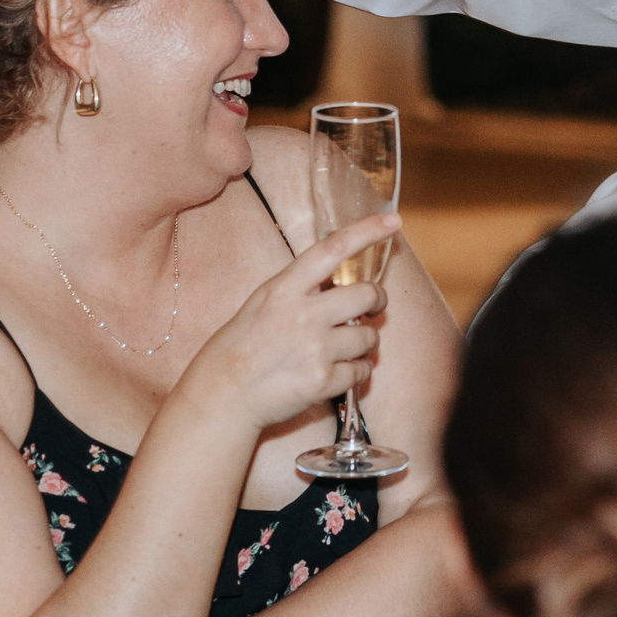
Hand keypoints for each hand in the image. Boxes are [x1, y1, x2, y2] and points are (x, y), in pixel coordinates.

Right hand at [181, 215, 396, 429]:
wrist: (223, 394)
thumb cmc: (243, 345)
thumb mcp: (264, 301)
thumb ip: (301, 286)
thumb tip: (341, 277)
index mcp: (285, 288)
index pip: (332, 249)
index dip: (367, 232)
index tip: (393, 221)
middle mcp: (302, 315)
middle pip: (367, 294)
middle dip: (378, 300)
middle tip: (373, 308)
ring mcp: (314, 349)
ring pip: (369, 336)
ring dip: (365, 342)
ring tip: (344, 348)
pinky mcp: (322, 382)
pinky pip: (362, 370)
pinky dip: (358, 371)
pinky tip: (339, 372)